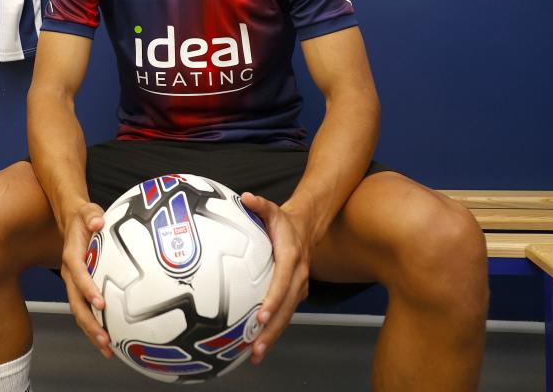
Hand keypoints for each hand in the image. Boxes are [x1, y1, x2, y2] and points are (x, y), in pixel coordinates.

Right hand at [60, 201, 113, 358]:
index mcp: (72, 256)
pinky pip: (86, 310)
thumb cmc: (84, 217)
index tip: (100, 302)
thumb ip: (92, 216)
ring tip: (108, 349)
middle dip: (89, 323)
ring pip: (80, 312)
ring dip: (91, 331)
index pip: (78, 275)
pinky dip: (95, 326)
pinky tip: (111, 341)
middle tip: (104, 339)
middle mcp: (70, 274)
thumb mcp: (88, 211)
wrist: (71, 221)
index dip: (87, 289)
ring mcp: (74, 284)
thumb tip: (97, 222)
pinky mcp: (81, 289)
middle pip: (76, 303)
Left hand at [240, 191, 314, 364]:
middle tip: (255, 347)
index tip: (262, 315)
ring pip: (288, 315)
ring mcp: (299, 287)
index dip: (273, 299)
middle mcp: (299, 275)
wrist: (307, 226)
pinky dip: (275, 330)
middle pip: (287, 308)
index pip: (282, 282)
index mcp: (291, 257)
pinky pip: (286, 314)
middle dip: (273, 329)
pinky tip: (258, 344)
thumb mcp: (272, 209)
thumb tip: (245, 197)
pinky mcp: (296, 294)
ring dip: (273, 336)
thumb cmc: (284, 220)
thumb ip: (259, 204)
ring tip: (255, 354)